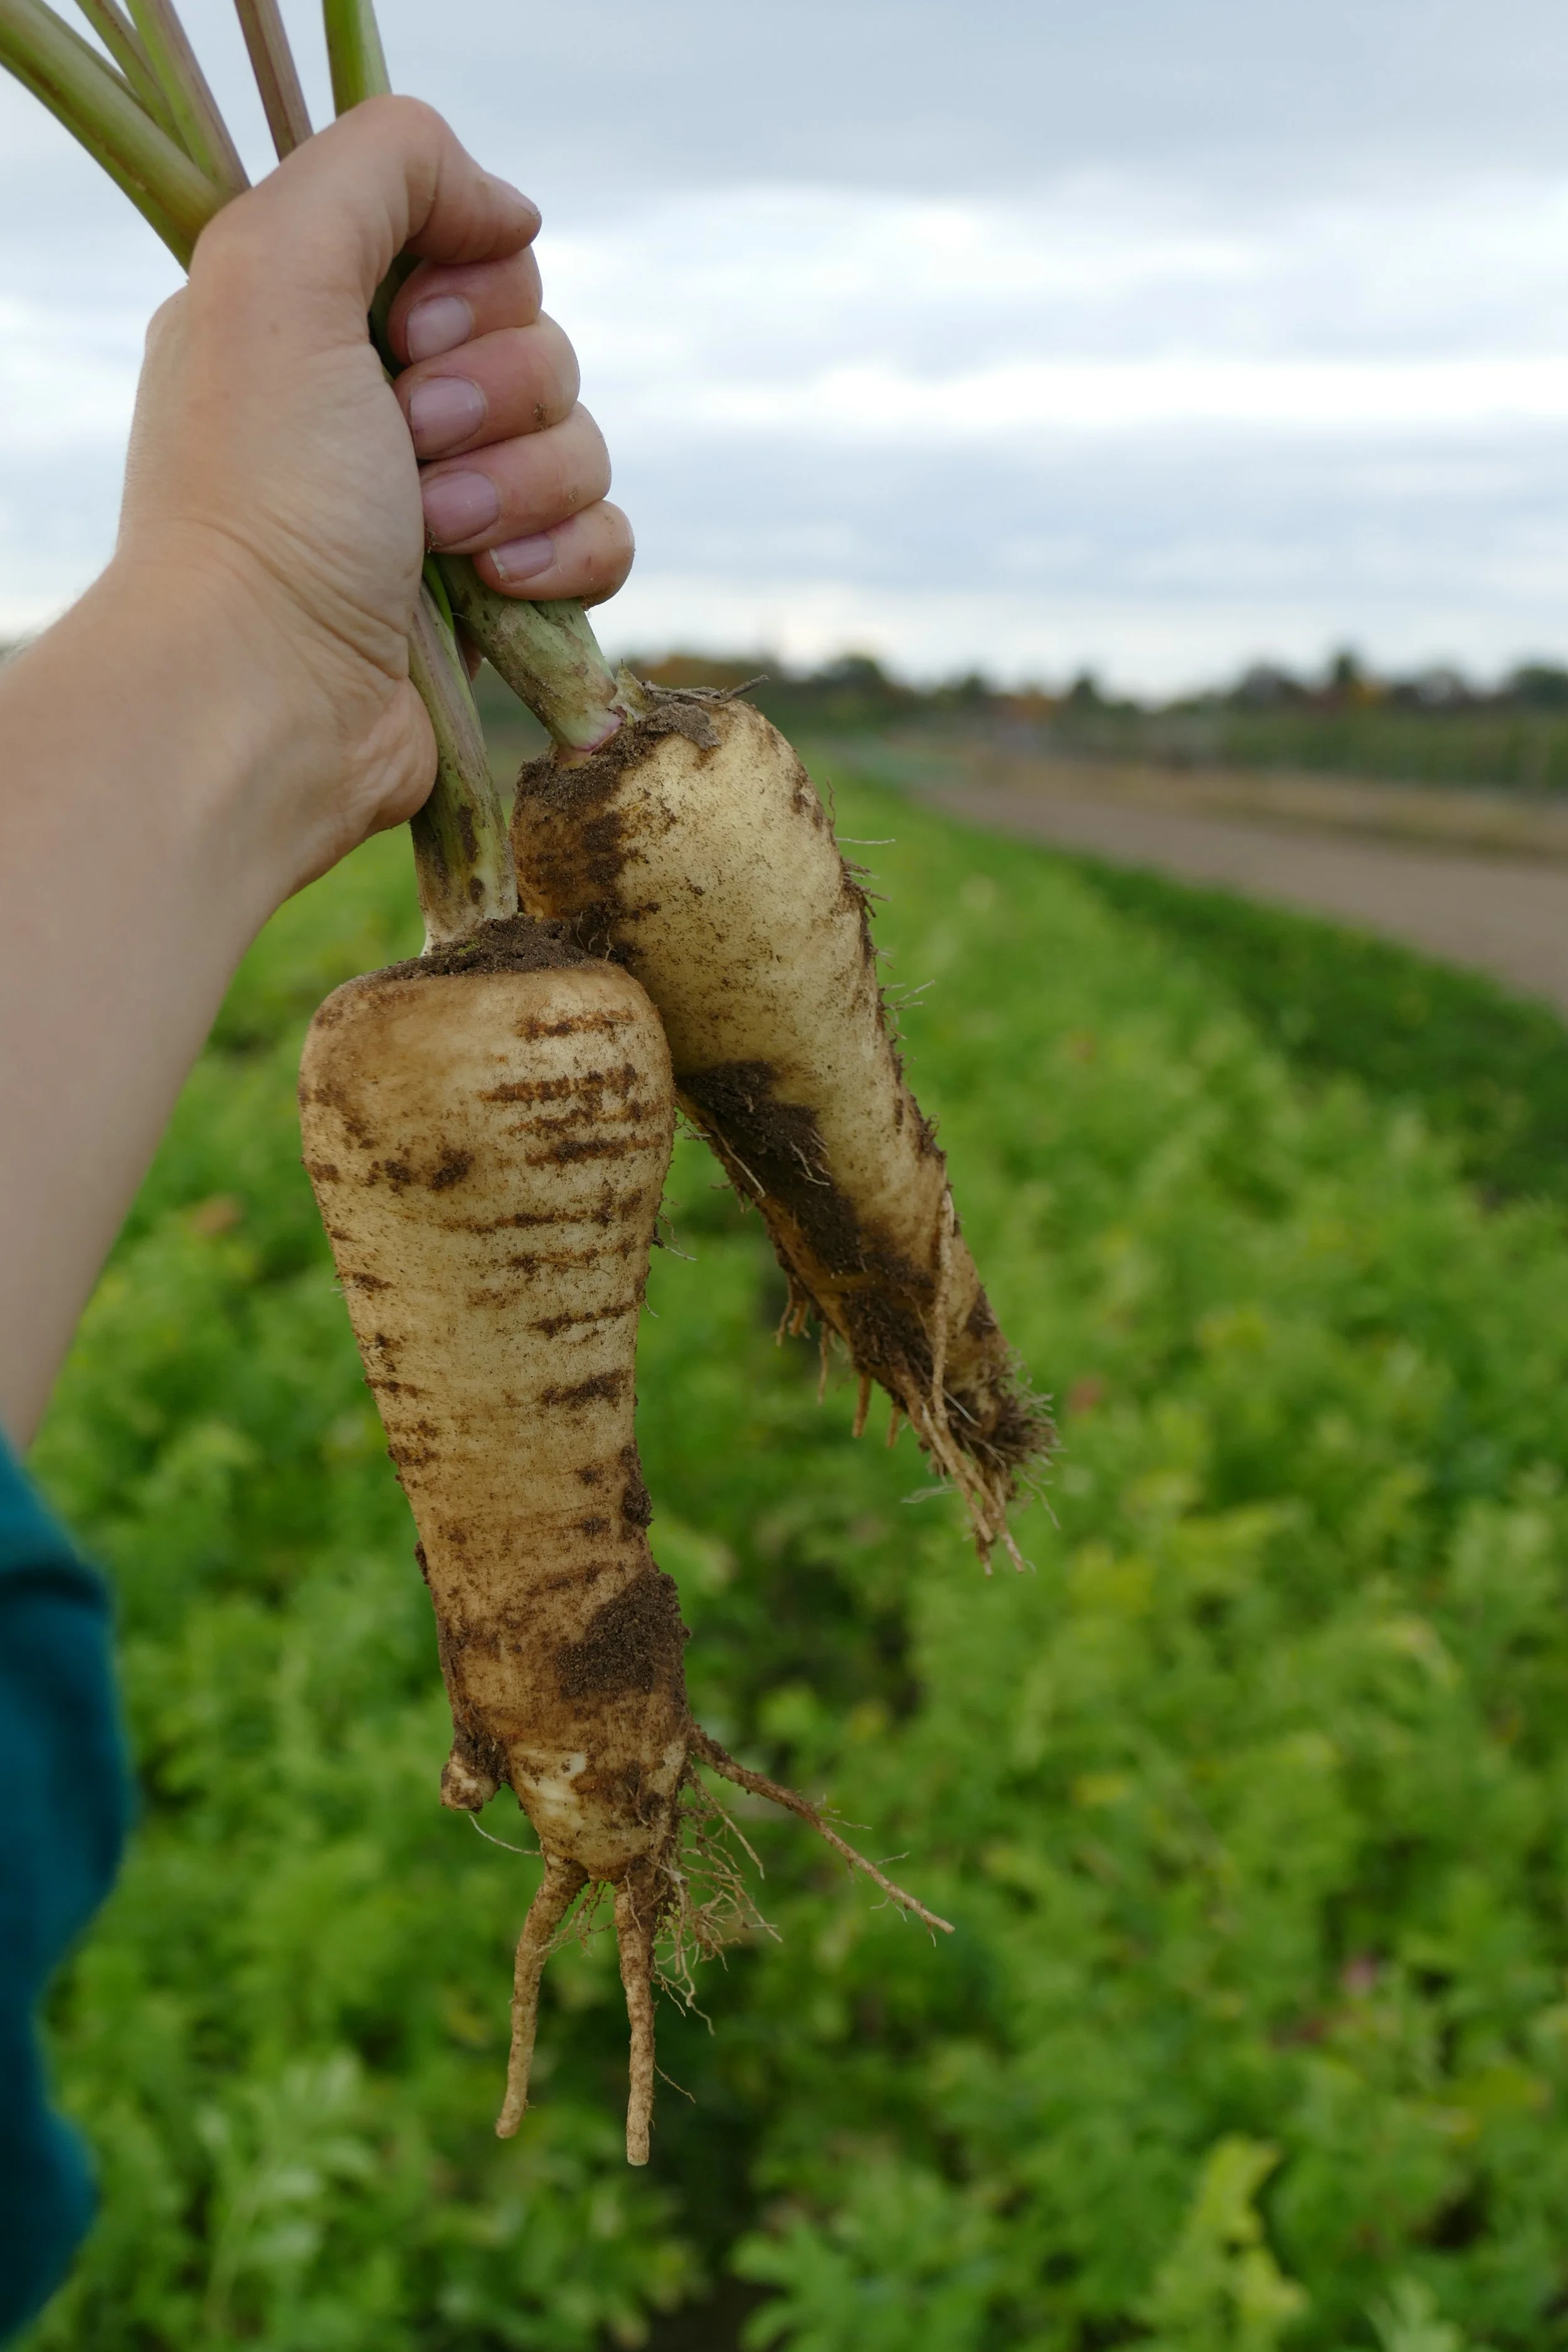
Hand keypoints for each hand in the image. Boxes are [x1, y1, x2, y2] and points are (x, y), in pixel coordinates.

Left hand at [116, 97, 633, 893]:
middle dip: (494, 392)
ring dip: (520, 481)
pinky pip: (605, 536)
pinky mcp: (504, 594)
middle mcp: (385, 404)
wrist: (270, 690)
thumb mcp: (276, 264)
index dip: (467, 282)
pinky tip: (496, 586)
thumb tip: (509, 208)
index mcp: (325, 318)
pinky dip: (565, 555)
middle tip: (410, 446)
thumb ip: (385, 164)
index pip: (472, 245)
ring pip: (578, 439)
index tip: (403, 337)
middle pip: (538, 338)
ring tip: (437, 534)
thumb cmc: (261, 491)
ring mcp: (450, 503)